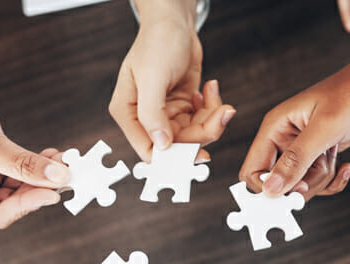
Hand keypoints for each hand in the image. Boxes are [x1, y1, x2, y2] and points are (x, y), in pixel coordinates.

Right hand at [0, 69, 69, 228]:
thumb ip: (25, 165)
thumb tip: (59, 178)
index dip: (27, 205)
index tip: (53, 192)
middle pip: (11, 202)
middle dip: (37, 188)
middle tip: (65, 176)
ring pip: (18, 186)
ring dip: (40, 175)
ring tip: (62, 162)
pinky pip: (17, 169)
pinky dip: (34, 164)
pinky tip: (50, 156)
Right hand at [109, 2, 234, 161]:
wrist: (175, 21)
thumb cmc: (157, 42)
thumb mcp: (152, 78)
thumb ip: (152, 114)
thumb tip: (161, 145)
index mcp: (128, 113)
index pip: (148, 149)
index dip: (174, 156)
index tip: (199, 153)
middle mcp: (147, 117)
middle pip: (178, 144)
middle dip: (203, 132)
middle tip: (221, 115)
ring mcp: (167, 113)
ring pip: (194, 134)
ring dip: (212, 119)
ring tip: (220, 101)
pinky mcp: (184, 106)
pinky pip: (202, 120)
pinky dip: (212, 108)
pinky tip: (209, 89)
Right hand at [239, 18, 349, 199]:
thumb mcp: (325, 129)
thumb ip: (295, 161)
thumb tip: (270, 190)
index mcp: (275, 128)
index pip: (253, 170)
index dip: (269, 187)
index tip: (295, 189)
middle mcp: (284, 139)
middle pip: (279, 182)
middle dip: (303, 182)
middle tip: (323, 163)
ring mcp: (303, 148)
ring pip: (301, 184)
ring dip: (322, 178)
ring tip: (334, 153)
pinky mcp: (320, 153)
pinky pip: (318, 181)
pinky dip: (333, 179)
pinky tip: (346, 164)